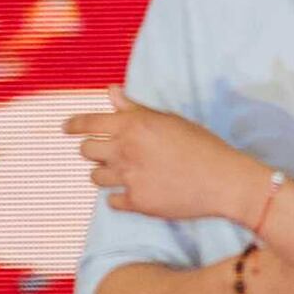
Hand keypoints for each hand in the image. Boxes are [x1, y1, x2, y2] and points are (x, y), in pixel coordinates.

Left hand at [66, 94, 272, 225]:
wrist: (225, 181)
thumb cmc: (203, 146)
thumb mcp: (170, 121)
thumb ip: (135, 109)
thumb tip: (111, 91)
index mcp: (132, 126)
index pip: (88, 123)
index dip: (73, 125)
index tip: (67, 128)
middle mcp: (125, 151)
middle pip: (87, 151)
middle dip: (94, 151)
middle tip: (110, 153)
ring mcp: (129, 178)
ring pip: (96, 177)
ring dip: (107, 174)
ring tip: (126, 173)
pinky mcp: (137, 202)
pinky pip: (113, 201)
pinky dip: (121, 197)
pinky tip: (136, 191)